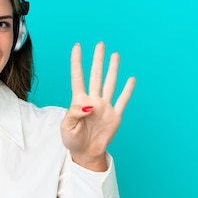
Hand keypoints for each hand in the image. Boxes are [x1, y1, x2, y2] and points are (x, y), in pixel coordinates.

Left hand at [60, 42, 135, 170]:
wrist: (85, 153)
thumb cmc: (72, 140)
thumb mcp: (66, 127)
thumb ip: (74, 114)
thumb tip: (88, 105)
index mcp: (79, 101)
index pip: (78, 77)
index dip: (77, 62)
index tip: (77, 47)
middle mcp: (93, 100)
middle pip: (96, 75)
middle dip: (98, 60)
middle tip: (100, 44)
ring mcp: (105, 107)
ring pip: (109, 83)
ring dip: (112, 69)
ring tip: (115, 55)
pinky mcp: (115, 116)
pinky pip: (122, 100)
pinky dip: (127, 90)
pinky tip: (131, 79)